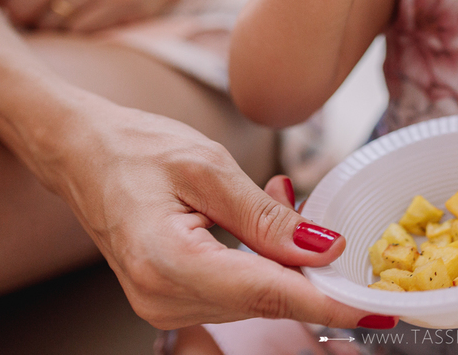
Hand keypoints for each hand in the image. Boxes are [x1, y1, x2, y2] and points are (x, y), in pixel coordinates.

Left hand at [0, 0, 190, 32]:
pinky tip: (84, 26)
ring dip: (51, 31)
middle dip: (24, 19)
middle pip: (20, 7)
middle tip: (38, 15)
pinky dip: (77, 37)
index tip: (9, 1)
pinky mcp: (127, 0)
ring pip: (50, 25)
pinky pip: (80, 34)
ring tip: (62, 19)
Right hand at [43, 95, 390, 329]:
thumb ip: (267, 216)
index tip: (376, 308)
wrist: (81, 153)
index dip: (330, 303)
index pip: (270, 294)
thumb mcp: (208, 166)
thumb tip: (324, 250)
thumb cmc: (135, 149)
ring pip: (256, 295)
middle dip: (307, 263)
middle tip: (319, 210)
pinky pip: (236, 289)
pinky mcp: (170, 299)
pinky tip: (257, 221)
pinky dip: (259, 259)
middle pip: (267, 299)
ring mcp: (163, 305)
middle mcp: (163, 298)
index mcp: (170, 263)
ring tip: (272, 193)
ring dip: (281, 255)